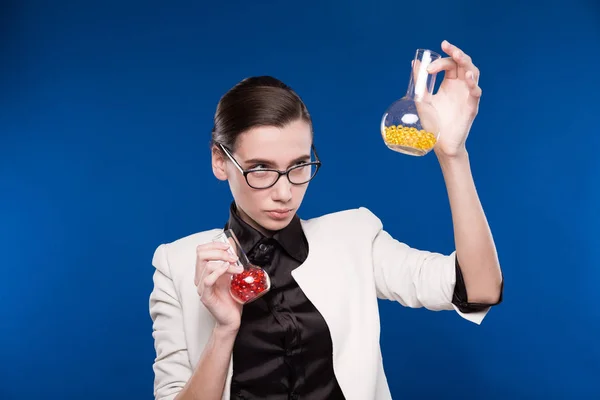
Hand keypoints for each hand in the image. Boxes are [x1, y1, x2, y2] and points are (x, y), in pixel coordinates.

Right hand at [194, 241, 243, 331]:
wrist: (232, 318)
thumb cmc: (231, 297)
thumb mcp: (231, 275)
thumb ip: (230, 262)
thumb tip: (232, 244)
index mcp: (204, 271)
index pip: (200, 250)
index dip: (214, 245)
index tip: (228, 246)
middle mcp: (200, 278)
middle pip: (201, 254)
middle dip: (219, 251)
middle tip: (234, 258)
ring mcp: (201, 287)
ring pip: (207, 265)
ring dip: (225, 263)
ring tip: (238, 269)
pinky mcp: (206, 296)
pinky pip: (208, 280)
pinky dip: (218, 272)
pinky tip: (228, 270)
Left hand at [426, 40, 482, 157]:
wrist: (440, 144)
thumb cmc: (433, 123)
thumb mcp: (423, 99)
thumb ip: (420, 82)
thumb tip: (415, 63)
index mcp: (450, 83)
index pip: (450, 64)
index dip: (440, 62)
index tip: (427, 68)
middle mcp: (460, 87)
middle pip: (464, 63)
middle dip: (456, 53)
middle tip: (447, 46)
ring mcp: (467, 96)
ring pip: (473, 74)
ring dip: (466, 63)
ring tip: (458, 56)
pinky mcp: (471, 108)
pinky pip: (475, 93)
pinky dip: (472, 84)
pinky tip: (467, 78)